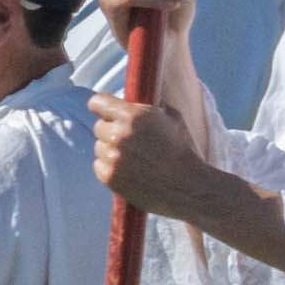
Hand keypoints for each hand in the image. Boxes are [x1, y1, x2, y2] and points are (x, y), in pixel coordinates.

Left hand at [92, 83, 192, 202]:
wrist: (186, 185)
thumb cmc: (182, 150)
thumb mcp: (171, 118)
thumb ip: (147, 108)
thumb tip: (133, 99)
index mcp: (132, 116)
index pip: (98, 102)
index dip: (101, 106)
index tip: (103, 111)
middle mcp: (118, 134)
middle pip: (99, 127)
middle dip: (111, 131)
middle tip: (128, 140)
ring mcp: (112, 156)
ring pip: (99, 147)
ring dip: (110, 150)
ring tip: (133, 158)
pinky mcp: (108, 176)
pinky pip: (99, 166)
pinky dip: (110, 168)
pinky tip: (129, 171)